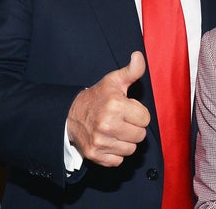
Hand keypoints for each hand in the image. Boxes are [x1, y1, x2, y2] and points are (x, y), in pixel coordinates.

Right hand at [67, 51, 150, 166]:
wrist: (70, 115)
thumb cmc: (98, 97)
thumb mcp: (114, 81)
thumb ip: (132, 70)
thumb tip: (138, 56)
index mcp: (115, 105)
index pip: (145, 119)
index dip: (138, 113)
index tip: (127, 109)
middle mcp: (107, 125)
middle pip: (140, 135)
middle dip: (134, 128)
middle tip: (122, 120)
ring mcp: (100, 142)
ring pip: (131, 149)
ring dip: (126, 141)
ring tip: (116, 130)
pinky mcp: (95, 155)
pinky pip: (119, 160)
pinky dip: (116, 153)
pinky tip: (109, 141)